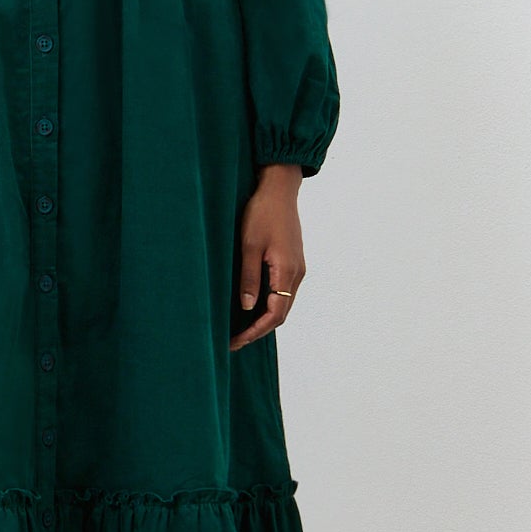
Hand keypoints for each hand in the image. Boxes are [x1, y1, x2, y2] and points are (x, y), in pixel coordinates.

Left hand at [229, 163, 305, 350]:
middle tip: (233, 340)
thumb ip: (249, 278)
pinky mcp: (292, 262)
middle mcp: (296, 273)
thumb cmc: (261, 213)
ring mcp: (297, 268)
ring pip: (283, 303)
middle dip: (258, 330)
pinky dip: (269, 304)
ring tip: (239, 328)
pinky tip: (251, 306)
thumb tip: (246, 308)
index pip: (275, 314)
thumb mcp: (249, 245)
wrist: (279, 189)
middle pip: (281, 314)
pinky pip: (282, 291)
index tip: (235, 341)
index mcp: (286, 271)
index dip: (255, 332)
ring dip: (263, 319)